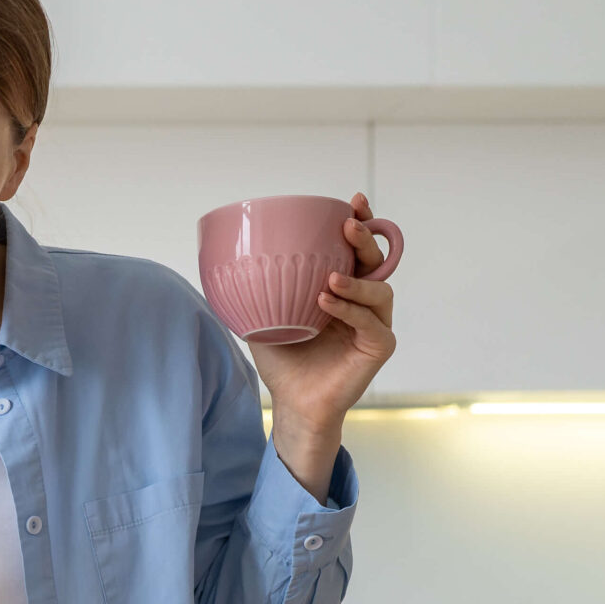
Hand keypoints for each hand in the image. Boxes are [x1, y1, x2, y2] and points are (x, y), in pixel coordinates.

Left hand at [248, 191, 397, 495]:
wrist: (292, 401)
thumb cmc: (282, 359)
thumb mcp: (262, 314)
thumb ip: (257, 286)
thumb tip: (224, 254)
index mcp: (343, 288)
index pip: (355, 249)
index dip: (360, 222)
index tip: (351, 202)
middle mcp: (364, 302)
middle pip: (375, 262)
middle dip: (364, 240)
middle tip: (347, 226)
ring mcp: (374, 323)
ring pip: (380, 290)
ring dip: (356, 280)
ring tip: (329, 278)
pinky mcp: (378, 347)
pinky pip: (371, 323)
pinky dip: (350, 310)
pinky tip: (327, 304)